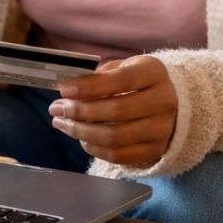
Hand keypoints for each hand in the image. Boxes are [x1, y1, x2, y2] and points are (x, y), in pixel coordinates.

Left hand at [48, 54, 177, 168]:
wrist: (165, 103)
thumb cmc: (134, 82)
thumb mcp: (120, 68)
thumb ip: (97, 76)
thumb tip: (67, 93)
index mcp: (154, 72)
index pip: (122, 80)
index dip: (90, 86)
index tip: (64, 90)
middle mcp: (164, 101)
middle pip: (117, 111)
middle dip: (80, 111)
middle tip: (56, 109)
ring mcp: (162, 129)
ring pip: (115, 137)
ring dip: (81, 131)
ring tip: (62, 123)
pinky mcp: (156, 150)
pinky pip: (119, 155)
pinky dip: (94, 148)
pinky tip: (82, 138)